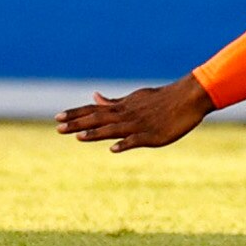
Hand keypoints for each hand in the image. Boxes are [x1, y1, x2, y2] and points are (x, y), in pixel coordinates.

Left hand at [58, 77, 213, 150]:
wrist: (189, 98)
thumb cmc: (161, 99)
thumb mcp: (134, 98)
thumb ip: (113, 102)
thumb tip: (94, 96)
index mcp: (122, 107)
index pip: (94, 110)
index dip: (75, 114)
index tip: (57, 117)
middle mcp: (126, 115)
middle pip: (98, 119)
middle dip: (77, 124)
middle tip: (57, 128)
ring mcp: (139, 125)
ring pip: (113, 129)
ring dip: (95, 133)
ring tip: (78, 137)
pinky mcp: (152, 135)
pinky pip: (136, 140)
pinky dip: (125, 144)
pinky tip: (113, 149)